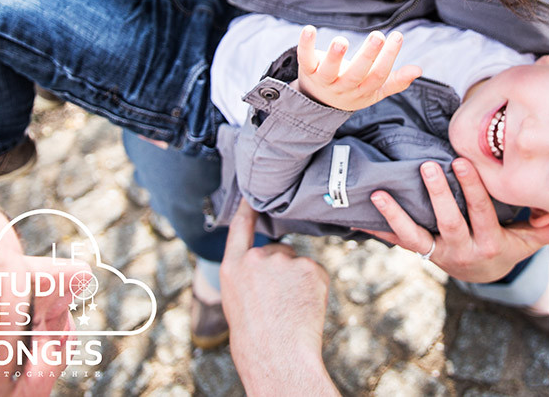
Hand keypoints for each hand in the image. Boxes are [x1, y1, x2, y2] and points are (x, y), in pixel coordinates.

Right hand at [220, 201, 338, 395]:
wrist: (277, 355)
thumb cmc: (256, 335)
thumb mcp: (238, 298)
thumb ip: (250, 272)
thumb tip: (273, 256)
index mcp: (233, 266)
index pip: (240, 227)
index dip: (247, 208)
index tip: (251, 193)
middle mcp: (258, 257)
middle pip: (278, 251)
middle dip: (281, 271)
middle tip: (279, 302)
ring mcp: (286, 261)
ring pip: (297, 264)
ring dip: (298, 280)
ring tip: (290, 307)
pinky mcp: (311, 268)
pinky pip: (315, 272)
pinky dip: (314, 287)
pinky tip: (305, 306)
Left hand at [296, 25, 420, 111]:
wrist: (319, 101)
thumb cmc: (353, 89)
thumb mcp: (375, 90)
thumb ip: (396, 81)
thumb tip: (418, 70)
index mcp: (362, 91)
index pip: (378, 76)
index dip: (388, 58)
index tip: (397, 36)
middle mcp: (343, 87)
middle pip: (356, 74)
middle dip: (367, 55)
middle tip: (378, 35)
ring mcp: (324, 80)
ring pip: (329, 70)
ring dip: (334, 55)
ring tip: (342, 40)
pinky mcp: (307, 70)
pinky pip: (305, 58)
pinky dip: (305, 44)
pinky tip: (309, 29)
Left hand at [365, 158, 548, 282]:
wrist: (482, 274)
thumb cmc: (509, 245)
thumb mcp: (530, 241)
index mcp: (490, 241)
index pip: (482, 211)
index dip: (473, 189)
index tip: (463, 161)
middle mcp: (462, 249)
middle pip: (449, 220)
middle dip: (439, 194)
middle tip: (428, 166)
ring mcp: (438, 252)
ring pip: (416, 235)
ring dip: (396, 215)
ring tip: (380, 193)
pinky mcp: (420, 252)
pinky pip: (396, 241)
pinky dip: (377, 228)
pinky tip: (355, 215)